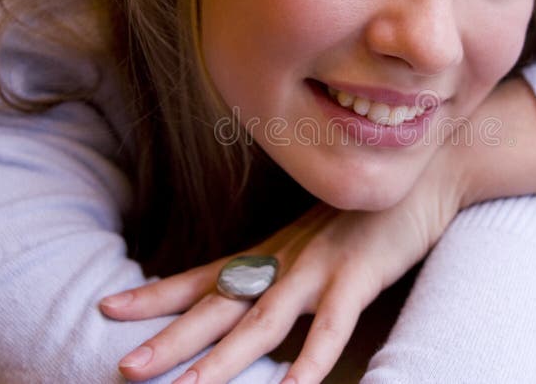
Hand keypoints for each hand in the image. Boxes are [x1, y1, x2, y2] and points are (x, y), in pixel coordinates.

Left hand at [99, 144, 466, 383]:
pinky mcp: (359, 276)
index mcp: (273, 252)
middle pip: (220, 304)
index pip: (206, 276)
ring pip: (264, 322)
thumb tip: (254, 286)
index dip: (157, 294)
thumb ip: (286, 262)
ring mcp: (321, 268)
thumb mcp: (318, 236)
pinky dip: (311, 363)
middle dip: (170, 338)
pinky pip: (331, 328)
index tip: (110, 306)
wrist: (425, 171)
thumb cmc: (370, 211)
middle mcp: (286, 259)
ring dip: (224, 360)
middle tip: (125, 367)